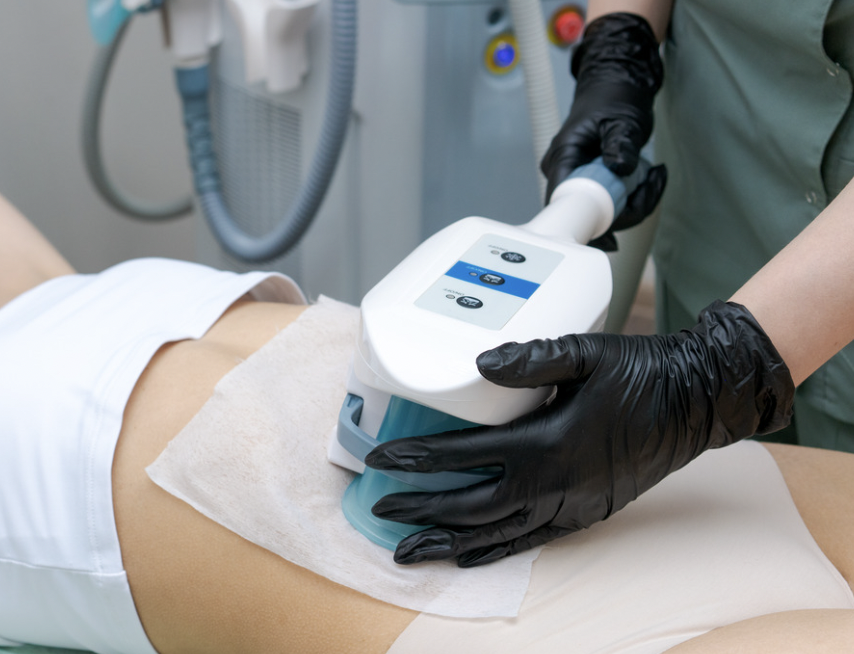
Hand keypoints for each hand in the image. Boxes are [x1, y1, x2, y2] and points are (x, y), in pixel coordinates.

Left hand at [364, 301, 793, 566]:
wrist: (698, 402)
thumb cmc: (643, 372)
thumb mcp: (586, 353)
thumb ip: (531, 358)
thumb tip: (478, 364)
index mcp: (547, 442)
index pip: (464, 455)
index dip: (417, 459)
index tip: (380, 459)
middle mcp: (554, 484)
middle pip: (470, 506)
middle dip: (421, 508)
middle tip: (380, 508)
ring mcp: (570, 505)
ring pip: (496, 534)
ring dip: (448, 542)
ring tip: (408, 549)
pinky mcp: (585, 515)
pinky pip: (530, 543)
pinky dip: (493, 551)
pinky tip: (466, 554)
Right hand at [542, 12, 666, 250]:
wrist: (616, 81)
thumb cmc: (614, 96)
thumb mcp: (622, 119)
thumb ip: (620, 143)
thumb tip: (619, 167)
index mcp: (562, 157)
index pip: (565, 202)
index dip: (593, 219)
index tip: (624, 217)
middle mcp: (562, 171)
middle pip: (585, 213)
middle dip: (624, 208)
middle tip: (652, 184)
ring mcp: (575, 177)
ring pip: (600, 211)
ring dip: (632, 203)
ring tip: (654, 177)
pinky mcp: (589, 180)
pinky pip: (607, 202)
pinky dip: (630, 198)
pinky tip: (647, 180)